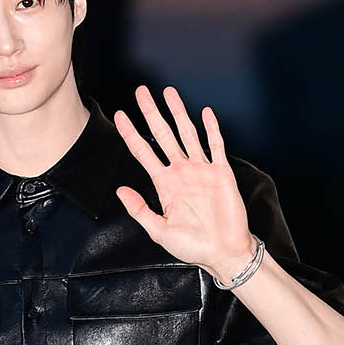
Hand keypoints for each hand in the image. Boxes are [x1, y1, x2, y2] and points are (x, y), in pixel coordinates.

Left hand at [112, 84, 255, 279]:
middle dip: (152, 112)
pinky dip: (211, 129)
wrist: (223, 253)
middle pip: (163, 134)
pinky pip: (216, 146)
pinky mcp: (221, 173)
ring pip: (187, 133)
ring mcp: (201, 170)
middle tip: (141, 92)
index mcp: (165, 185)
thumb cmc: (193, 246)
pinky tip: (205, 113)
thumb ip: (139, 210)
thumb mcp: (159, 231)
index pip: (144, 152)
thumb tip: (120, 190)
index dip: (131, 133)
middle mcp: (182, 172)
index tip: (121, 116)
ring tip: (168, 92)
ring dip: (178, 112)